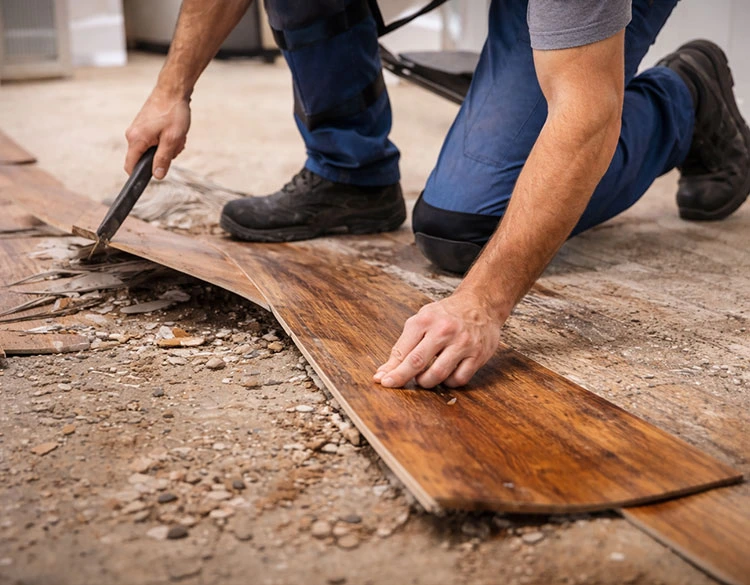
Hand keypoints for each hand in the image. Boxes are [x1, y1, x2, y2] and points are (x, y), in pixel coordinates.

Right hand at [124, 89, 190, 178]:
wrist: (173, 90)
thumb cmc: (173, 112)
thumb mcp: (172, 140)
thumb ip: (163, 159)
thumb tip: (157, 175)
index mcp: (136, 139)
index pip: (130, 166)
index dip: (140, 176)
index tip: (155, 175)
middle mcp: (132, 135)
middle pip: (145, 158)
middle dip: (162, 157)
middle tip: (175, 145)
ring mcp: (138, 129)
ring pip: (152, 149)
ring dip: (167, 147)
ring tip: (177, 135)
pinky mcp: (144, 126)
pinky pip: (154, 140)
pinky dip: (166, 139)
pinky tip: (174, 131)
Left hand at [373, 291, 502, 388]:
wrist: (480, 304)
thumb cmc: (446, 314)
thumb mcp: (422, 320)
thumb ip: (404, 345)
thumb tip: (385, 371)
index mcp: (426, 320)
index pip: (403, 350)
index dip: (391, 369)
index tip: (382, 380)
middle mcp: (444, 330)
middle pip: (417, 362)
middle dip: (402, 377)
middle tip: (394, 385)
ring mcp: (462, 343)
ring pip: (438, 374)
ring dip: (426, 382)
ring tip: (423, 378)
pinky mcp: (478, 354)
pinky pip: (459, 378)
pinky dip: (449, 382)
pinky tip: (446, 375)